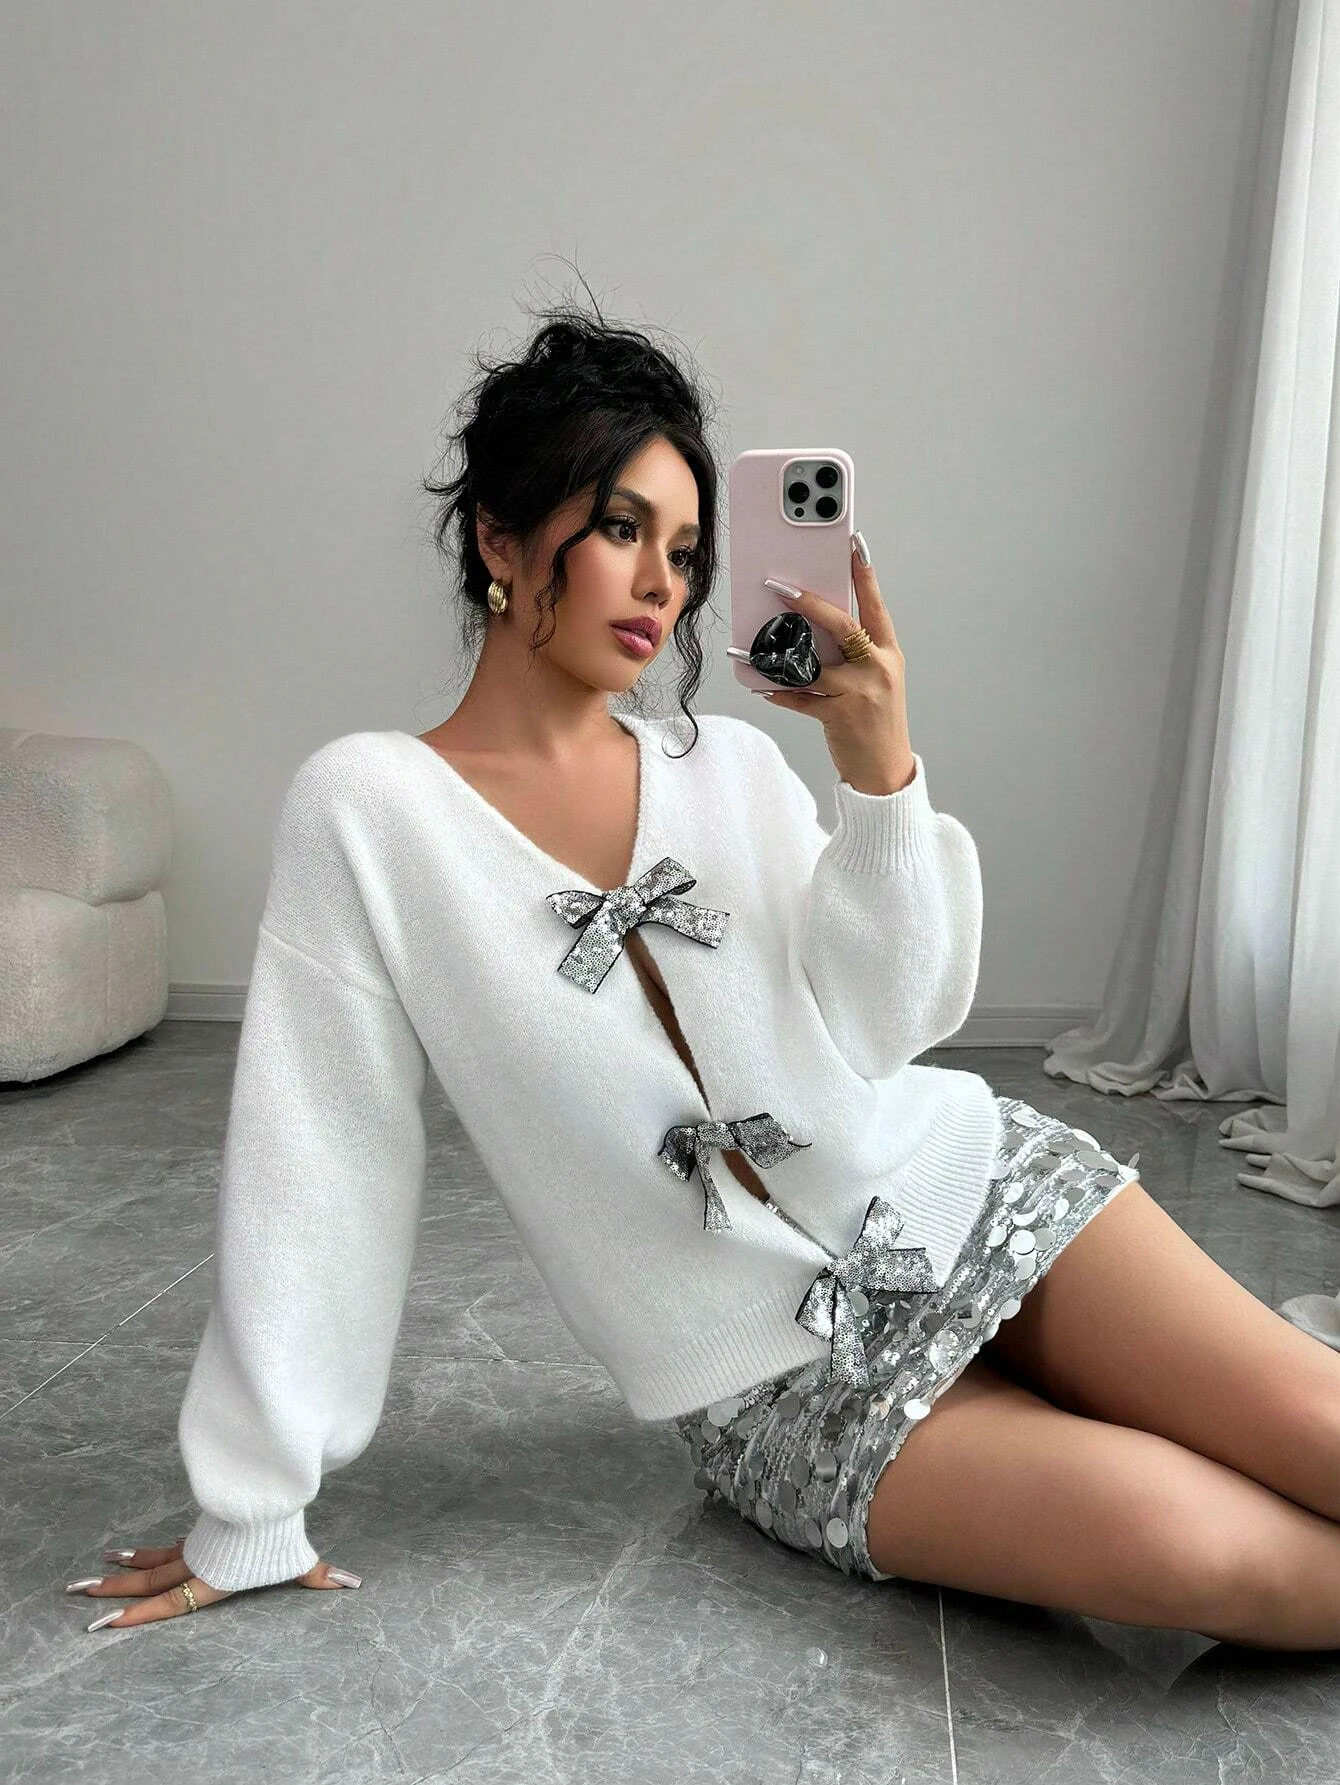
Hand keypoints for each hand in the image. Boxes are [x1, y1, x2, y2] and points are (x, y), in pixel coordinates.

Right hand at [65, 1537, 360, 1629]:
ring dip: (119, 1573)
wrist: (267, 1496)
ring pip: (148, 1565)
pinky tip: (122, 1553)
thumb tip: (355, 1584)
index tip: (107, 1625)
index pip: (168, 1603)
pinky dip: (142, 1553)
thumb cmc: (281, 1536)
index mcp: (211, 1582)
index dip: (139, 1614)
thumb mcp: (301, 1562)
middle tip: (79, 1597)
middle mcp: (195, 1567)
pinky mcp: (197, 1536)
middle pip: (146, 1581)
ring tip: (88, 1580)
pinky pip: (163, 1549)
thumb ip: (322, 1576)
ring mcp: (193, 1549)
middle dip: (114, 1592)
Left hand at [756, 534, 916, 794]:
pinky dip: (778, 691)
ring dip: (778, 654)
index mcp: (888, 653)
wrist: (885, 769)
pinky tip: (760, 685)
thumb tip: (814, 625)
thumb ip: (853, 653)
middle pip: (842, 626)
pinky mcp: (840, 716)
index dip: (864, 574)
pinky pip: (800, 698)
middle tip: (780, 586)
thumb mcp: (877, 680)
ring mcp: (860, 692)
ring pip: (812, 663)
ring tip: (751, 644)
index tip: (854, 545)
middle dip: (809, 603)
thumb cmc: (876, 719)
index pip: (876, 606)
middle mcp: (878, 668)